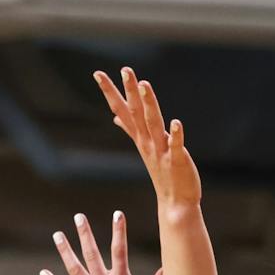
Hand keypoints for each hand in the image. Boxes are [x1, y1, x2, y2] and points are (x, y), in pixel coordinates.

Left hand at [41, 210, 164, 274]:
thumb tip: (166, 268)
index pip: (119, 250)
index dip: (119, 230)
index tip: (117, 214)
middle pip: (91, 253)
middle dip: (85, 233)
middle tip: (78, 217)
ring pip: (74, 268)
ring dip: (65, 250)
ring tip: (57, 235)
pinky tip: (43, 273)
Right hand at [95, 67, 200, 211]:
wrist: (176, 203)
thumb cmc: (162, 173)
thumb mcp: (144, 147)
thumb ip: (131, 129)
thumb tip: (116, 117)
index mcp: (141, 138)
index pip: (122, 111)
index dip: (110, 92)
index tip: (98, 73)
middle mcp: (148, 142)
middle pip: (136, 113)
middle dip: (130, 91)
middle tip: (125, 70)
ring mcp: (162, 152)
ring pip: (153, 124)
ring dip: (148, 105)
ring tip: (145, 85)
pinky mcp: (177, 161)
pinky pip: (176, 146)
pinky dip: (176, 135)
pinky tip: (177, 122)